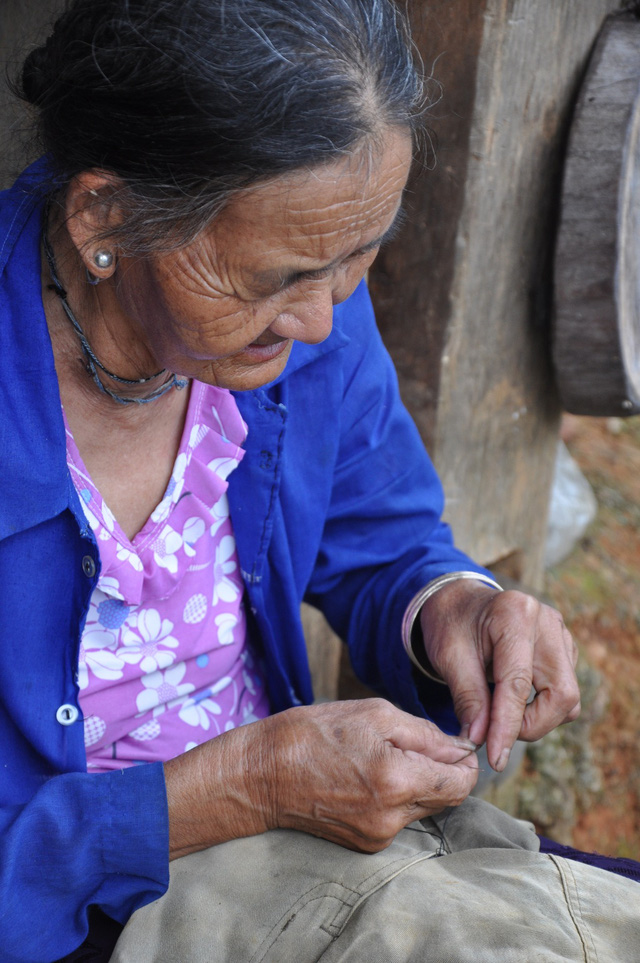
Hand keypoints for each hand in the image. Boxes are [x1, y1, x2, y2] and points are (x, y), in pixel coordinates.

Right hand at [164, 699, 477, 858]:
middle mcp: (391, 817)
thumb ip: (424, 733)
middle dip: (440, 771)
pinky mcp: (365, 845)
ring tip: (381, 758)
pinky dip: (395, 798)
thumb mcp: (373, 714)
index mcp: (396, 780)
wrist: (261, 774)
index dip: (465, 762)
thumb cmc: (313, 733)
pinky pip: (399, 819)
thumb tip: (460, 748)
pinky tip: (366, 778)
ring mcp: (378, 836)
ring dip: (416, 784)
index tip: (455, 746)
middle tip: (413, 745)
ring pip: (422, 808)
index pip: (461, 784)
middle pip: (446, 799)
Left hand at [418, 581, 580, 771]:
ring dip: (537, 717)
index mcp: (514, 614)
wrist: (461, 602)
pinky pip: (565, 690)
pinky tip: (513, 698)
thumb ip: (467, 698)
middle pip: (561, 694)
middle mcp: (546, 622)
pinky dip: (542, 706)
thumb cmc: (452, 625)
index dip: (507, 726)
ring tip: (499, 711)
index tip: (495, 758)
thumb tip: (480, 740)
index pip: (518, 683)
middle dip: (531, 725)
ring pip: (567, 698)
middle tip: (495, 733)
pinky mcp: (566, 648)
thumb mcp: (448, 657)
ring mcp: (561, 634)